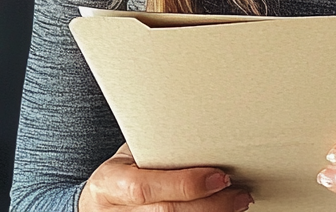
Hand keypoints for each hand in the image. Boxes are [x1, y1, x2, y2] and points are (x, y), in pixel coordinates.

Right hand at [79, 144, 252, 211]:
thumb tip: (203, 131)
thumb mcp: (129, 155)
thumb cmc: (120, 171)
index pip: (145, 187)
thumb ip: (156, 149)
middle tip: (239, 193)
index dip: (185, 184)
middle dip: (209, 205)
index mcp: (109, 183)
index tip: (219, 176)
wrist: (95, 203)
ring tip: (236, 204)